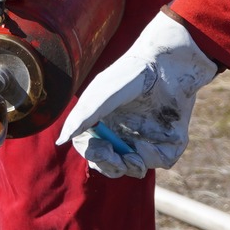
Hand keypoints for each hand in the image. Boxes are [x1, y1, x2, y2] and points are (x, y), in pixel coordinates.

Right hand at [57, 11, 219, 177]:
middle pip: (111, 165)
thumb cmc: (129, 74)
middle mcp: (122, 133)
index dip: (95, 157)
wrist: (167, 62)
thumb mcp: (102, 95)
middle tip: (119, 161)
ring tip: (136, 156)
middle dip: (112, 168)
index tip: (103, 151)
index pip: (92, 150)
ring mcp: (144, 137)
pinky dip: (155, 155)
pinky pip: (161, 160)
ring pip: (135, 167)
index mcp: (103, 123)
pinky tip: (153, 142)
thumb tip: (62, 141)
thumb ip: (82, 118)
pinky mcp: (167, 139)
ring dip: (133, 165)